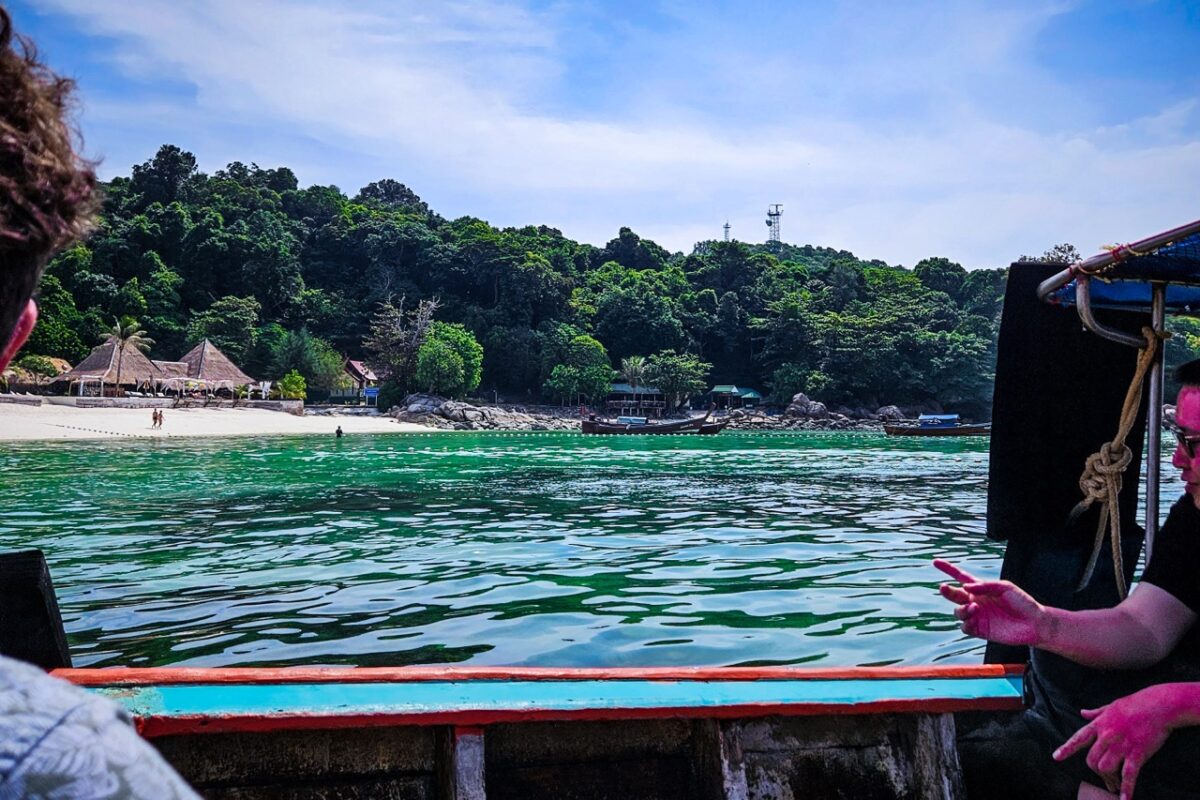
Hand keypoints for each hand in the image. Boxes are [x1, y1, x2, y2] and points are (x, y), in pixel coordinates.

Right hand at [933, 559, 1044, 644]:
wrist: (1034, 623)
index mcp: (980, 589)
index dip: (948, 569)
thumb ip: (985, 585)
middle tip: (944, 587)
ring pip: (958, 611)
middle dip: (947, 591)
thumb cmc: (1022, 602)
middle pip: (955, 595)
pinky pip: (965, 627)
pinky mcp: (980, 630)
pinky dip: (965, 622)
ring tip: (974, 607)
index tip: (935, 562)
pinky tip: (973, 618)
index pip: (960, 577)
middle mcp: (975, 601)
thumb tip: (965, 586)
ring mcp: (977, 616)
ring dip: (961, 609)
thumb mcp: (1005, 587)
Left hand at [1053, 685, 1182, 799]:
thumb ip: (1096, 713)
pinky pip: (1129, 775)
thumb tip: (1082, 712)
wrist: (1159, 705)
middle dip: (1096, 771)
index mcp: (1099, 724)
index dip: (1067, 749)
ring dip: (1109, 778)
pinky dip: (1126, 789)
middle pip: (1091, 760)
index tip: (1056, 758)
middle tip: (1105, 778)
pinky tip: (1124, 799)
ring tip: (1114, 785)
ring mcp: (1122, 745)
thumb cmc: (1136, 703)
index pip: (1078, 738)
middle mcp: (1107, 736)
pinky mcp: (1138, 753)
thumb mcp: (1111, 706)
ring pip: (1105, 768)